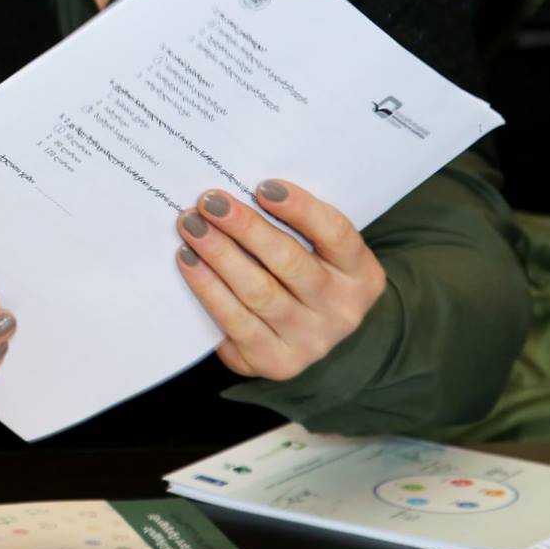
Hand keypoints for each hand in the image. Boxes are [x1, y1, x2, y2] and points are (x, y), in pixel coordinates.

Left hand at [175, 181, 385, 380]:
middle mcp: (342, 311)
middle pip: (289, 262)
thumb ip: (294, 225)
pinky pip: (236, 322)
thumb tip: (240, 190)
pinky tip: (189, 262)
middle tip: (209, 202)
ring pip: (259, 292)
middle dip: (245, 228)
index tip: (262, 186)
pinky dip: (208, 289)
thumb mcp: (319, 251)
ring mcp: (311, 341)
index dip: (300, 209)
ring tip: (191, 227)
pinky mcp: (276, 362)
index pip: (335, 234)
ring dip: (219, 255)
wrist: (311, 336)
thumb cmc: (308, 275)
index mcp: (360, 274)